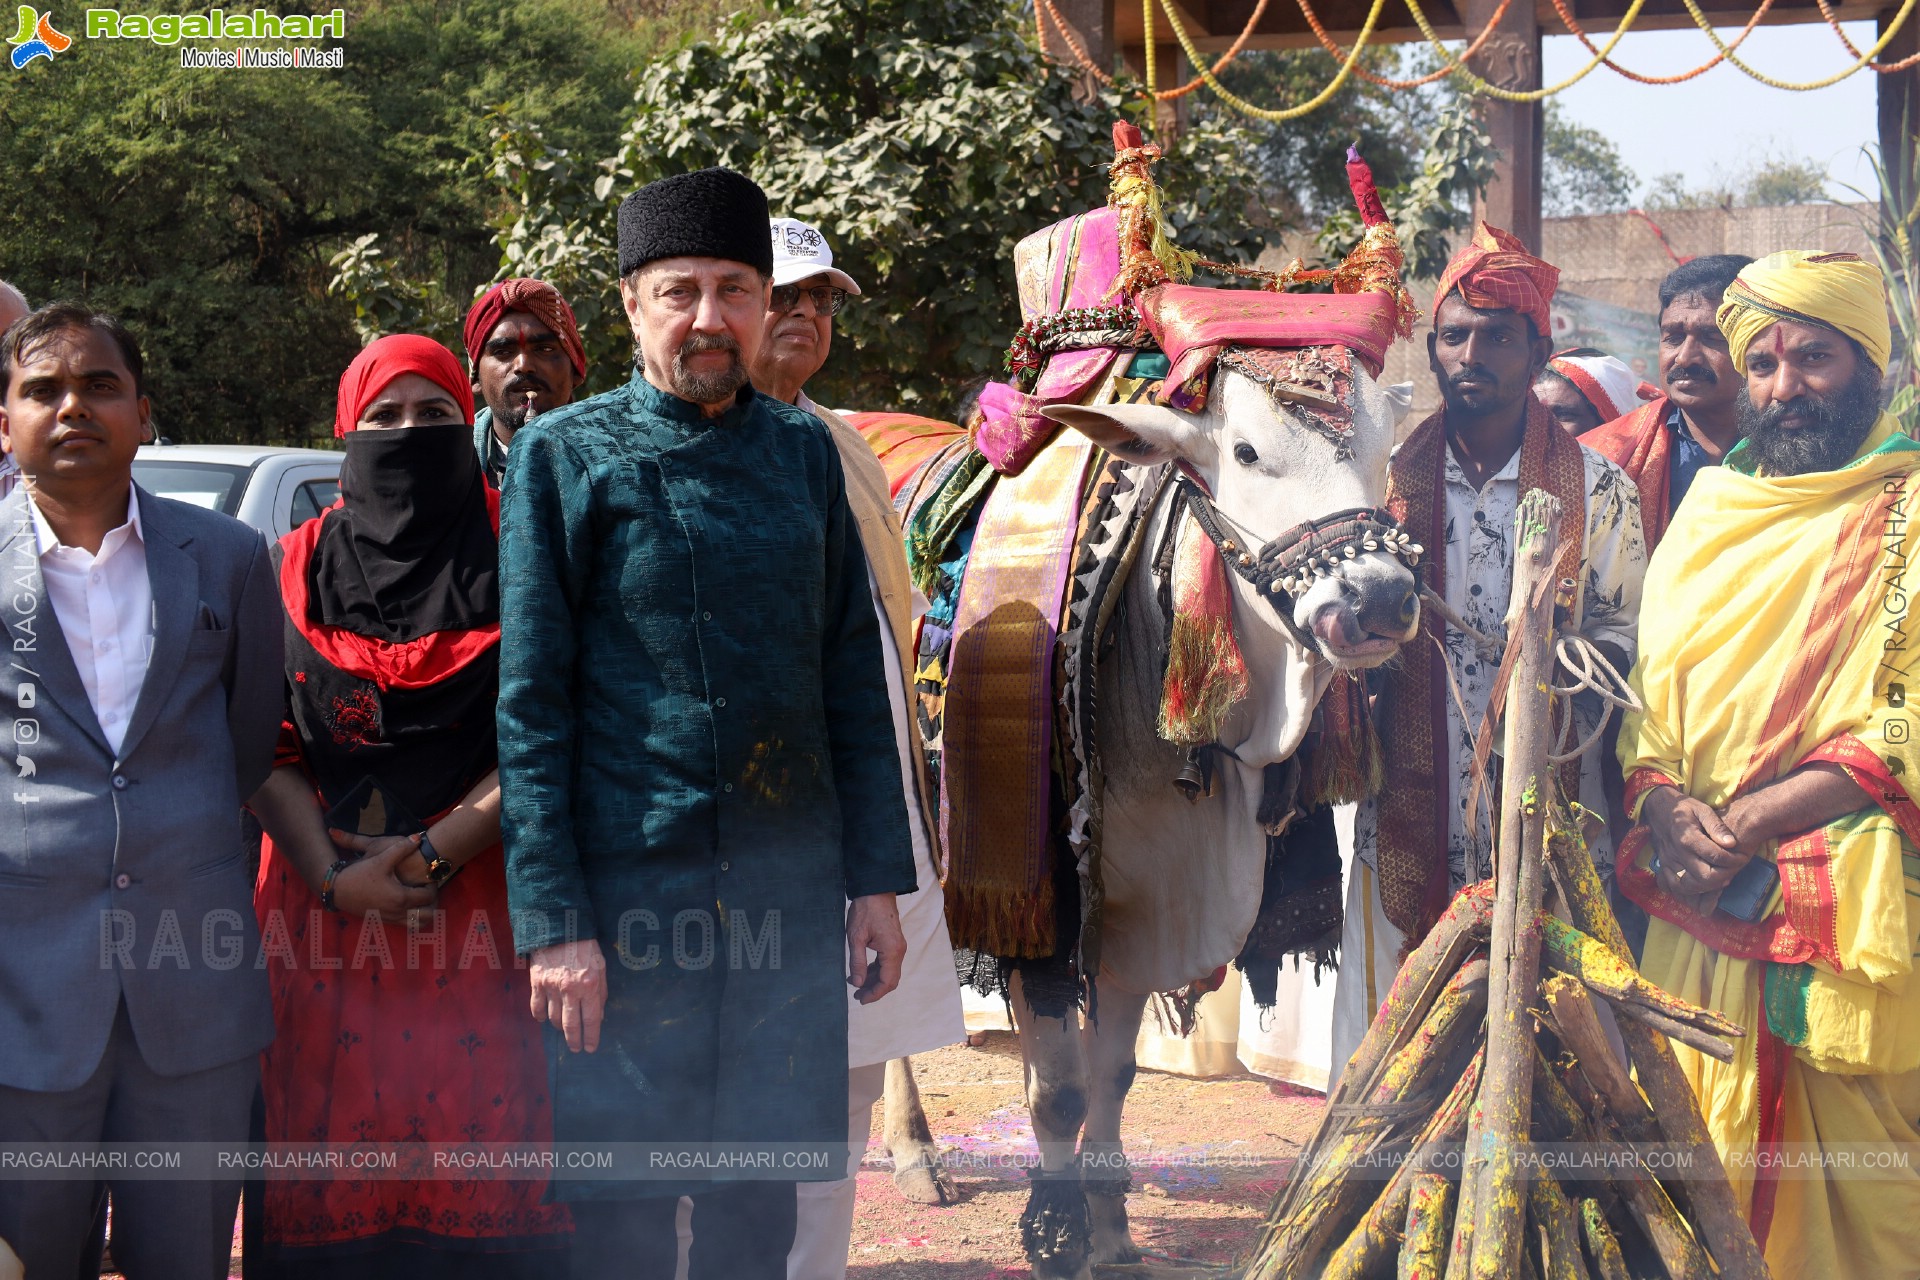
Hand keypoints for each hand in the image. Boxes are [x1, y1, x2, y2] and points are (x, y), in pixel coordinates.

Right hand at [325, 830, 437, 923]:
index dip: (433, 886)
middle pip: (428, 914)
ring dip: (424, 913)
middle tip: (428, 889)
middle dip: (433, 902)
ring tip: (421, 898)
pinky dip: (413, 917)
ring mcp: (390, 919)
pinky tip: (408, 902)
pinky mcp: (383, 921)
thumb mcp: (381, 858)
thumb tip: (419, 837)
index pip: (428, 896)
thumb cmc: (360, 874)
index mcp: (400, 897)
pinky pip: (406, 925)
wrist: (336, 889)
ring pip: (418, 924)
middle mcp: (397, 912)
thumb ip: (401, 848)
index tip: (429, 877)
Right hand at [530, 938, 606, 1052]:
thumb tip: (599, 1017)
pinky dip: (540, 1016)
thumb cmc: (585, 947)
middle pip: (570, 1024)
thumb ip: (601, 993)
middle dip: (574, 1040)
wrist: (560, 927)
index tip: (591, 1048)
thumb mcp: (601, 968)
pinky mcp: (536, 983)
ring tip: (563, 1030)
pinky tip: (544, 1019)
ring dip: (559, 1027)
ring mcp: (551, 987)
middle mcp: (570, 990)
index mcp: (589, 985)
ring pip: (553, 1018)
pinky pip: (536, 1007)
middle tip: (576, 1049)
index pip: (591, 1019)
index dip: (591, 1037)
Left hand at [846, 894, 905, 1005]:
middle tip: (857, 995)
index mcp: (892, 951)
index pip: (887, 982)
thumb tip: (858, 984)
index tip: (860, 999)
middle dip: (875, 990)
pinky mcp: (893, 942)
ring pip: (889, 972)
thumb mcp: (856, 938)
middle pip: (891, 980)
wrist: (876, 890)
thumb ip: (857, 962)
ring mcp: (898, 946)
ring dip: (875, 981)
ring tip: (856, 984)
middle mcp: (899, 951)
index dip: (874, 994)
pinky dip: (876, 970)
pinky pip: (888, 963)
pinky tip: (863, 971)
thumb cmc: (865, 911)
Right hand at [1641, 786, 1749, 903]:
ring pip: (1690, 886)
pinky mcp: (1663, 866)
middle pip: (1704, 876)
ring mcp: (1668, 861)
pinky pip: (1675, 886)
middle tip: (1733, 869)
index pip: (1716, 856)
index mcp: (1687, 837)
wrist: (1657, 807)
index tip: (1742, 856)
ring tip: (1721, 878)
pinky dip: (1690, 891)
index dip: (1733, 860)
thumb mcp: (1703, 809)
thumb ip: (1717, 826)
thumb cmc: (1684, 808)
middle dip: (1724, 876)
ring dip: (1709, 887)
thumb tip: (1731, 843)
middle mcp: (1676, 852)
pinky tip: (1702, 885)